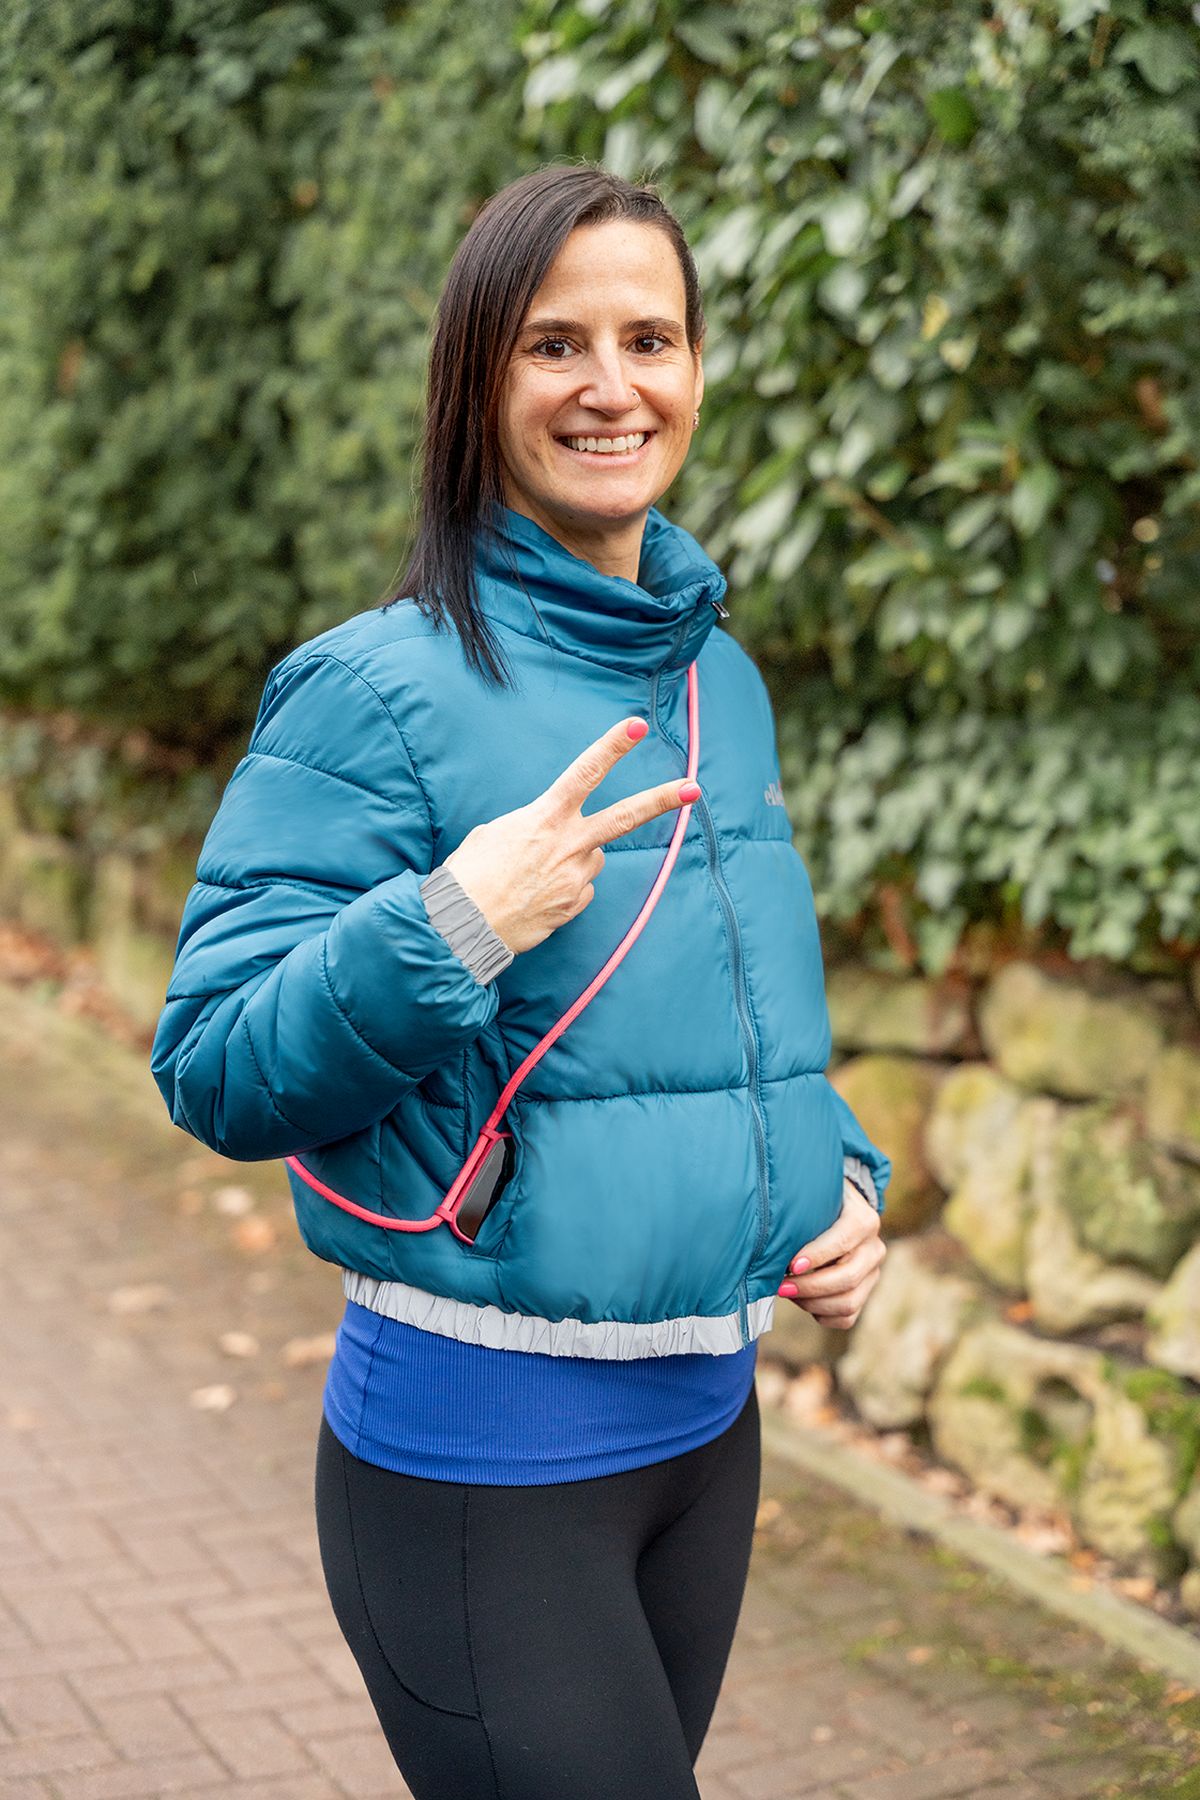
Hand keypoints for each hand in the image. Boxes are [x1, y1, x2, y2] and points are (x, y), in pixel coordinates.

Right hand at [443, 718, 697, 955]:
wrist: (462, 924)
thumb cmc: (470, 874)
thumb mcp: (495, 833)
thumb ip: (534, 827)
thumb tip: (554, 836)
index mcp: (544, 818)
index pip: (584, 773)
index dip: (612, 747)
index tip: (636, 727)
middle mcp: (568, 845)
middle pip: (624, 816)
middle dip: (661, 800)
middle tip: (693, 788)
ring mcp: (575, 877)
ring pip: (592, 858)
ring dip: (574, 860)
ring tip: (535, 874)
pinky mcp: (574, 905)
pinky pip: (581, 889)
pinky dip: (566, 890)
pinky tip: (538, 895)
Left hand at [775, 1179, 885, 1329]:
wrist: (838, 1209)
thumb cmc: (817, 1203)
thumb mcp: (813, 1197)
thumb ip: (800, 1210)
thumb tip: (771, 1232)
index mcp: (864, 1220)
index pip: (843, 1241)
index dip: (817, 1256)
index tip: (791, 1265)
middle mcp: (874, 1248)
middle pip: (848, 1278)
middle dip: (810, 1286)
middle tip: (781, 1286)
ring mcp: (873, 1273)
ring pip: (848, 1303)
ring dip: (812, 1304)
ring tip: (788, 1292)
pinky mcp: (865, 1293)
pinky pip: (847, 1318)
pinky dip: (821, 1315)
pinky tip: (801, 1300)